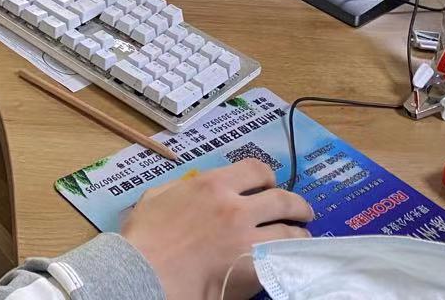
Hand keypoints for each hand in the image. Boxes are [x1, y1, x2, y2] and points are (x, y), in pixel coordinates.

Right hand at [118, 160, 311, 299]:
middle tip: (302, 212)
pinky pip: (283, 261)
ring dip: (299, 235)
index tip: (269, 185)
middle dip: (297, 205)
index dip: (268, 176)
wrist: (144, 274)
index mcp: (211, 185)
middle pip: (283, 199)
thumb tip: (193, 189)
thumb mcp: (156, 197)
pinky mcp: (252, 270)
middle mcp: (235, 208)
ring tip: (301, 239)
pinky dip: (291, 260)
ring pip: (291, 233)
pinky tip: (290, 261)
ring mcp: (247, 240)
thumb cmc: (143, 238)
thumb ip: (181, 188)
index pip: (255, 169)